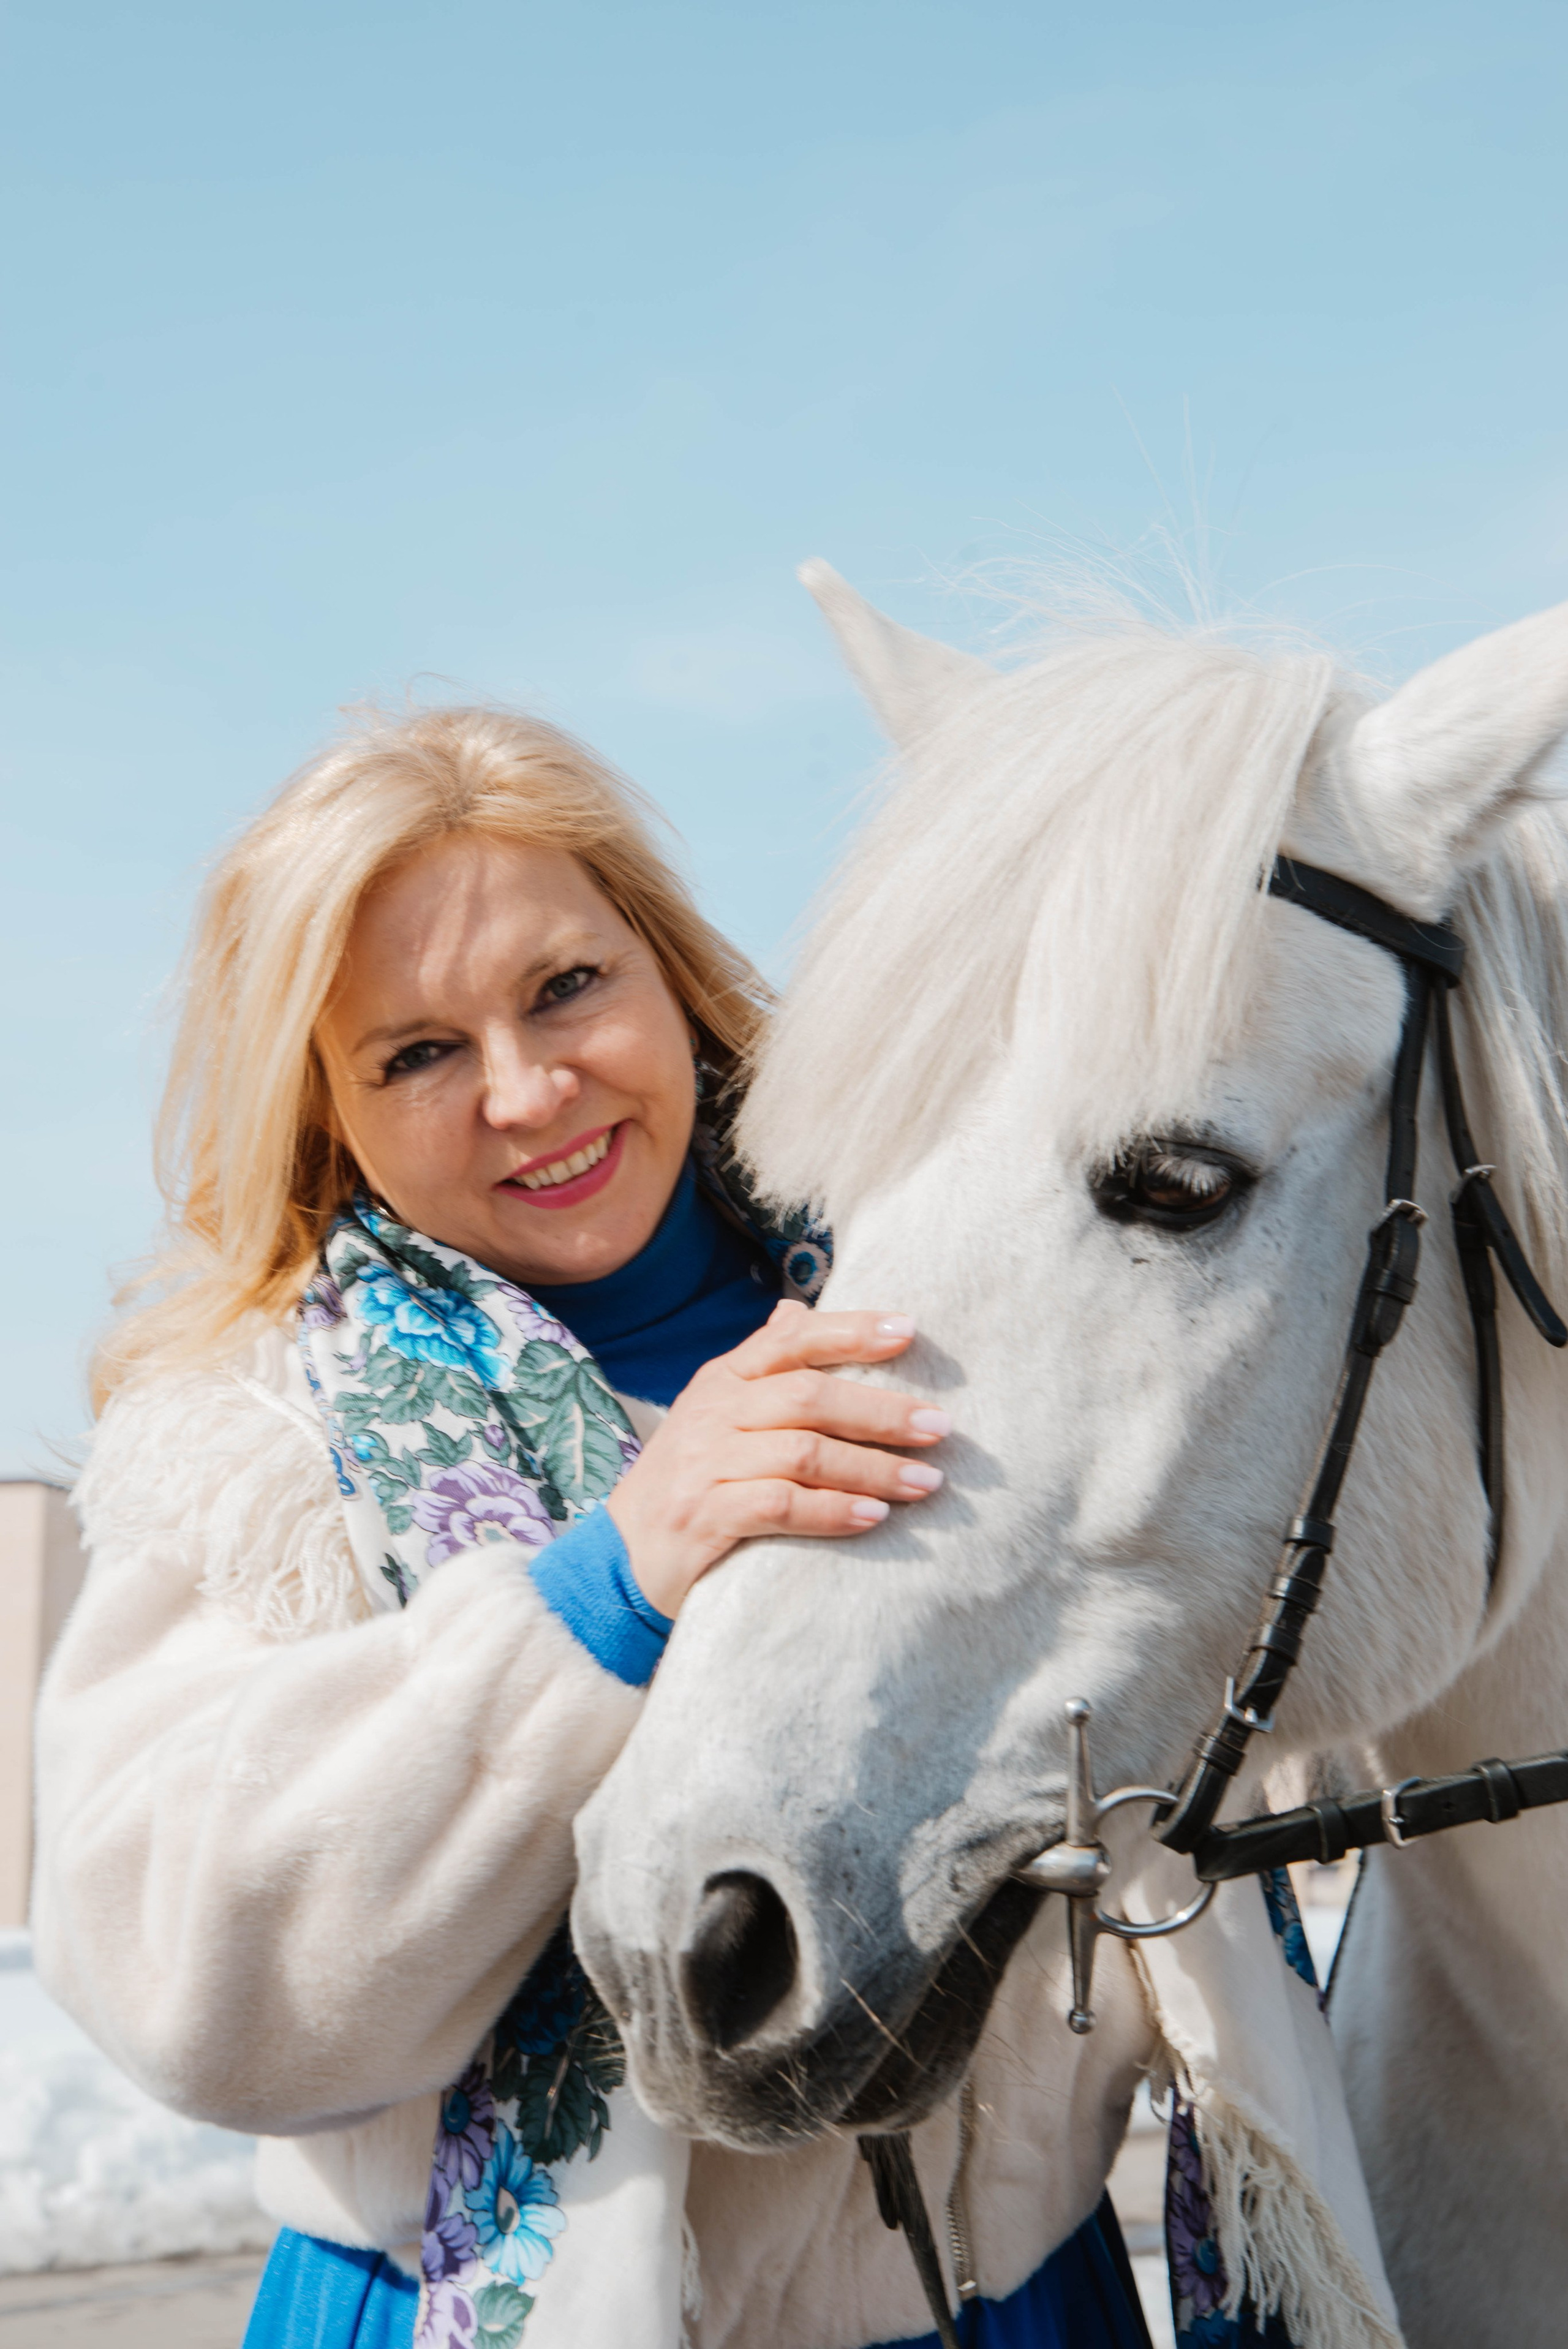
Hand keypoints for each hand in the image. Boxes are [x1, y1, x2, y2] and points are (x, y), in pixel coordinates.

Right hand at [606, 1300, 949, 1618]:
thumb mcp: (714, 1414)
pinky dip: (832, 1511)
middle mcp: (712, 1413)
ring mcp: (704, 1464)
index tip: (910, 1332)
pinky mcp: (703, 1517)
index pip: (792, 1340)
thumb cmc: (687, 1480)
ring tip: (925, 1482)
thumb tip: (795, 1310)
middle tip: (941, 1427)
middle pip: (807, 1397)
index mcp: (722, 1379)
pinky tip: (873, 1518)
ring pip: (802, 1453)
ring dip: (872, 1468)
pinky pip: (778, 1506)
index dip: (851, 1331)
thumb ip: (757, 1364)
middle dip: (881, 1411)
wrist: (621, 1556)